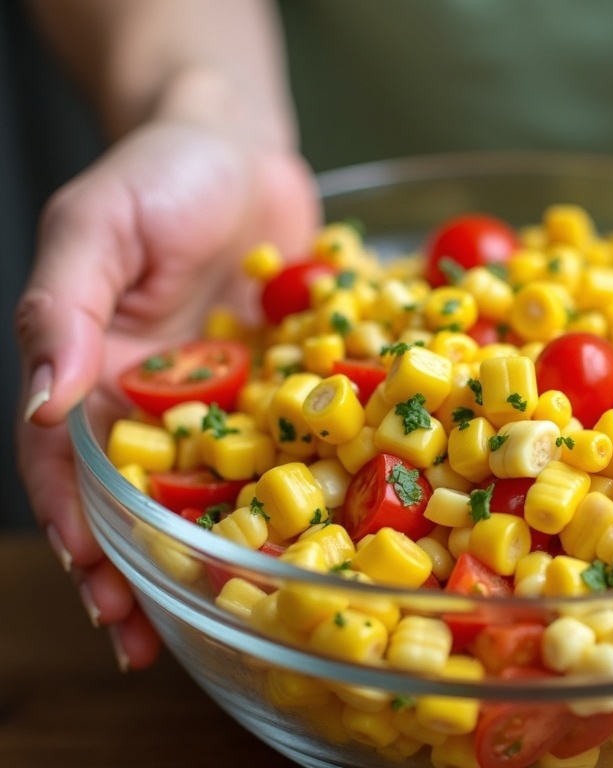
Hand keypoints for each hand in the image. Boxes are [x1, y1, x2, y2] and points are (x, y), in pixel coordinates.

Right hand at [15, 119, 318, 669]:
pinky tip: (319, 536)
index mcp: (101, 374)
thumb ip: (62, 308)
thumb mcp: (94, 226)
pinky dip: (300, 490)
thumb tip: (41, 402)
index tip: (93, 581)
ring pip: (220, 488)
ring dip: (217, 551)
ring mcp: (231, 399)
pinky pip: (295, 444)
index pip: (72, 466)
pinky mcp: (291, 385)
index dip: (78, 526)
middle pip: (142, 497)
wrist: (243, 144)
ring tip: (224, 613)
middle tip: (145, 635)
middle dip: (139, 565)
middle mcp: (163, 401)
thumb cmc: (158, 171)